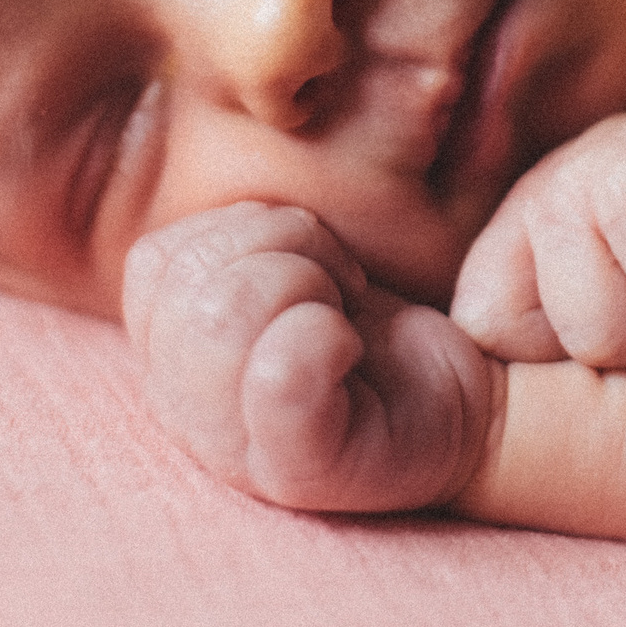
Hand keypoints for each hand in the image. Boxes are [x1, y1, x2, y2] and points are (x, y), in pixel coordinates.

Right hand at [122, 202, 497, 513]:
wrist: (470, 399)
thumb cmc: (376, 323)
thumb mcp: (291, 259)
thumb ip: (232, 236)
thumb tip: (211, 154)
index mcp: (170, 354)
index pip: (155, 261)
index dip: (240, 228)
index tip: (305, 255)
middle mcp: (184, 412)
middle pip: (189, 281)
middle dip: (285, 245)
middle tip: (340, 285)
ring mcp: (236, 452)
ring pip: (225, 312)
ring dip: (310, 281)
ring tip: (346, 315)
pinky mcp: (300, 473)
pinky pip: (280, 376)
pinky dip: (326, 336)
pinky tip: (355, 351)